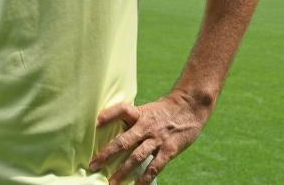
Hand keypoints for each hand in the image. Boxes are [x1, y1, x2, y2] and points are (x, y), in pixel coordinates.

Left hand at [89, 92, 212, 183]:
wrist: (190, 107)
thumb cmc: (164, 110)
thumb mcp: (146, 109)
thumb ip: (132, 119)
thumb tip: (111, 126)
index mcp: (140, 113)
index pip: (122, 110)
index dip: (108, 115)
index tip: (95, 123)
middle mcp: (146, 126)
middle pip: (124, 141)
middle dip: (107, 154)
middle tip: (93, 165)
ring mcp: (157, 139)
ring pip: (136, 157)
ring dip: (123, 171)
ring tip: (111, 182)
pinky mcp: (169, 150)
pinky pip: (155, 167)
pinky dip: (145, 178)